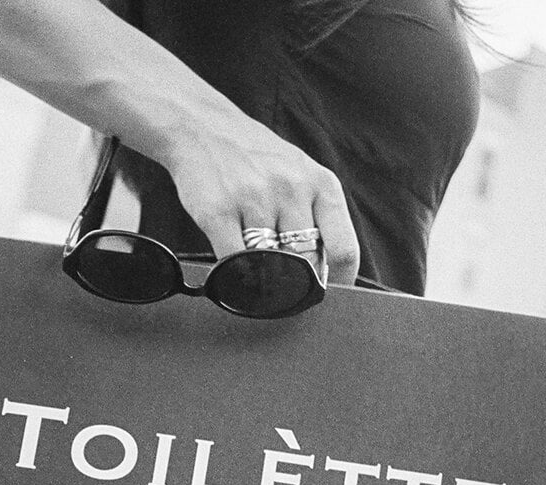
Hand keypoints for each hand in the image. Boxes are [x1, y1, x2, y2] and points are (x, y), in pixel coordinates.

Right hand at [161, 119, 360, 284]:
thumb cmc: (255, 158)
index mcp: (321, 184)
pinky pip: (234, 261)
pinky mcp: (219, 212)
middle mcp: (292, 190)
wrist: (202, 128)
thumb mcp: (300, 175)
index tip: (328, 296)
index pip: (343, 249)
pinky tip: (233, 272)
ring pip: (270, 265)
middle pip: (306, 263)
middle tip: (285, 289)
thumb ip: (315, 216)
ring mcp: (255, 200)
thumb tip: (324, 271)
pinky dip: (235, 275)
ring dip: (264, 278)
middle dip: (297, 283)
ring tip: (256, 273)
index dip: (339, 283)